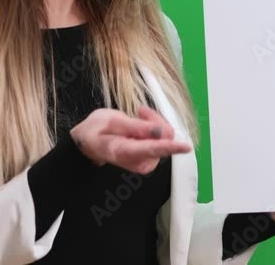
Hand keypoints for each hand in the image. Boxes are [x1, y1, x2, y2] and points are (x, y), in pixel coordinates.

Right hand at [70, 106, 191, 174]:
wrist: (89, 142)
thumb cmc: (95, 131)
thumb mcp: (111, 121)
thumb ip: (136, 127)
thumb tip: (160, 131)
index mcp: (125, 152)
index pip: (152, 149)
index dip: (170, 146)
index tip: (185, 147)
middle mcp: (139, 161)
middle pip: (162, 139)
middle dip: (155, 121)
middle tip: (139, 111)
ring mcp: (145, 162)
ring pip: (165, 137)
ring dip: (155, 123)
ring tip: (138, 115)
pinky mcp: (150, 158)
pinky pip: (162, 139)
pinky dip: (155, 128)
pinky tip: (142, 123)